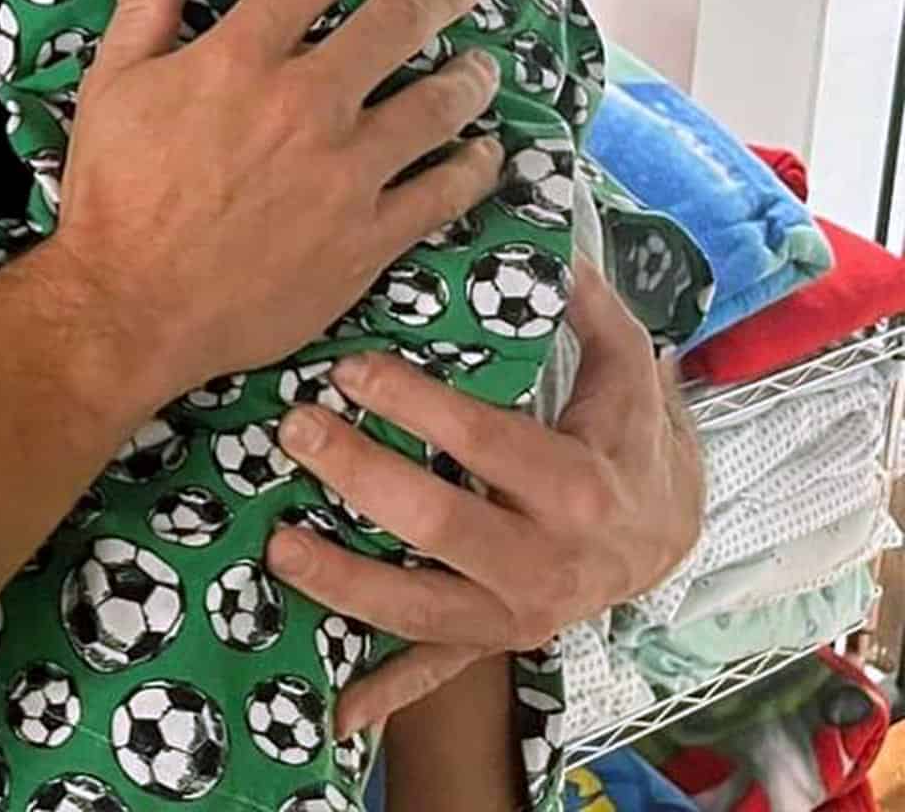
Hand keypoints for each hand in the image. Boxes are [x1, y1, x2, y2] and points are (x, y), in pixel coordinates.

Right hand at [45, 0, 505, 417]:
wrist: (131, 305)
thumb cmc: (114, 193)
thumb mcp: (110, 88)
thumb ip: (142, 14)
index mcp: (242, 58)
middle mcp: (307, 103)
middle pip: (397, 24)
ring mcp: (347, 173)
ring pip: (437, 105)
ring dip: (470, 76)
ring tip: (482, 66)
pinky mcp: (368, 238)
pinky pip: (444, 192)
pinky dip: (474, 166)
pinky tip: (484, 153)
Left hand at [265, 257, 703, 734]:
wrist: (671, 537)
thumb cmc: (627, 435)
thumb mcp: (626, 367)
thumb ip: (586, 305)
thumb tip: (545, 237)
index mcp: (576, 485)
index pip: (485, 440)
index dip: (415, 405)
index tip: (350, 367)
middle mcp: (544, 561)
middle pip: (440, 526)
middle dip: (361, 478)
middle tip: (295, 427)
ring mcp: (512, 613)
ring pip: (420, 611)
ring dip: (344, 583)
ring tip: (276, 542)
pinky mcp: (490, 643)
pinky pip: (432, 676)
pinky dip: (382, 697)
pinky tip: (330, 710)